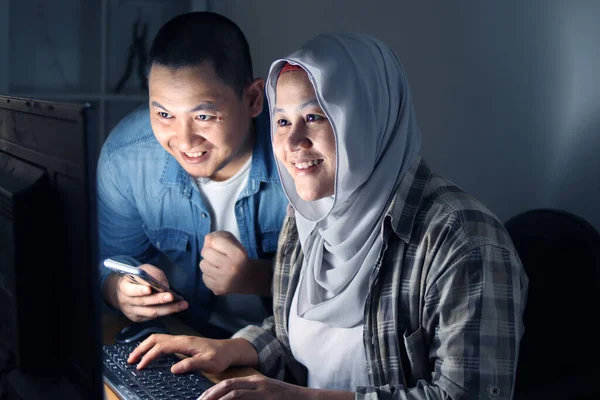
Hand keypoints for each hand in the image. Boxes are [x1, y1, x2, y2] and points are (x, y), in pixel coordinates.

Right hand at [103, 264, 187, 321]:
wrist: (124, 291)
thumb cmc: (138, 278)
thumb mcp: (144, 270)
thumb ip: (152, 275)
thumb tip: (164, 286)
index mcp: (123, 286)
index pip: (130, 290)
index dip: (139, 290)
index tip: (150, 289)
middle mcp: (125, 301)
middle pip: (143, 302)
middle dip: (158, 299)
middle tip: (172, 296)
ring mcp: (131, 311)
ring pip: (151, 312)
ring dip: (168, 309)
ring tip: (183, 305)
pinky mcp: (138, 318)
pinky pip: (153, 317)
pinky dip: (165, 312)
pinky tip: (176, 308)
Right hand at [127, 335, 255, 374]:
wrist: (229, 350)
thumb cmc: (220, 356)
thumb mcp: (207, 363)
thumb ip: (190, 365)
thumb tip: (172, 369)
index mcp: (185, 342)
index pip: (161, 347)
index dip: (149, 356)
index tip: (140, 367)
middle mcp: (181, 338)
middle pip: (155, 339)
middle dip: (141, 348)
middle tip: (130, 360)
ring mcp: (181, 339)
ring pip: (158, 338)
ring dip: (145, 346)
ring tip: (135, 357)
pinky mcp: (183, 343)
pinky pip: (163, 341)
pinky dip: (152, 346)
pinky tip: (150, 354)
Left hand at [198, 375, 324, 399]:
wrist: (308, 399)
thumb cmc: (286, 399)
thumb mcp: (267, 394)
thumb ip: (251, 396)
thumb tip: (232, 399)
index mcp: (255, 380)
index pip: (228, 383)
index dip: (212, 391)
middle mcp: (257, 383)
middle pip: (227, 385)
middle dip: (210, 395)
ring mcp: (263, 391)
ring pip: (234, 393)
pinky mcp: (268, 398)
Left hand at [200, 231, 269, 294]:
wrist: (249, 279)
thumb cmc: (239, 258)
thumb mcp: (234, 243)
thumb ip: (220, 237)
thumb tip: (206, 241)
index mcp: (238, 254)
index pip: (215, 241)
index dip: (217, 242)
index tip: (223, 247)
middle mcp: (231, 267)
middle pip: (206, 253)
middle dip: (210, 253)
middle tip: (219, 257)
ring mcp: (224, 280)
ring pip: (202, 265)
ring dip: (208, 264)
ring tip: (217, 266)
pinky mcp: (218, 289)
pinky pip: (204, 277)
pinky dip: (209, 275)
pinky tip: (218, 275)